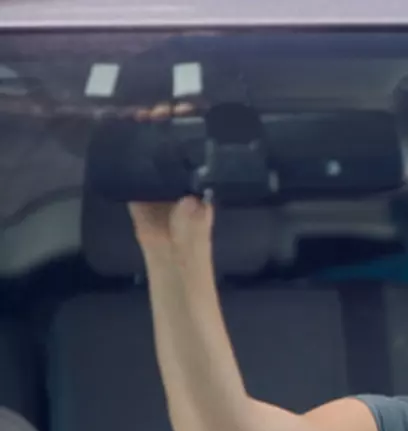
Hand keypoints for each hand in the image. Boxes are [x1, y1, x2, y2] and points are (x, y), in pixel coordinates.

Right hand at [125, 101, 212, 251]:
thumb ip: (194, 217)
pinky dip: (127, 145)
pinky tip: (124, 128)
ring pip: (153, 146)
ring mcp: (157, 178)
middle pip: (174, 139)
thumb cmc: (192, 240)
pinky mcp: (137, 187)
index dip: (194, 125)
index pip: (198, 144)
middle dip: (169, 121)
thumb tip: (189, 201)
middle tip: (163, 110)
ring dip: (148, 128)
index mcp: (199, 177)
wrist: (170, 259)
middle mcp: (180, 172)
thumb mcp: (199, 226)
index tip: (188, 111)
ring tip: (144, 114)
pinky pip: (131, 163)